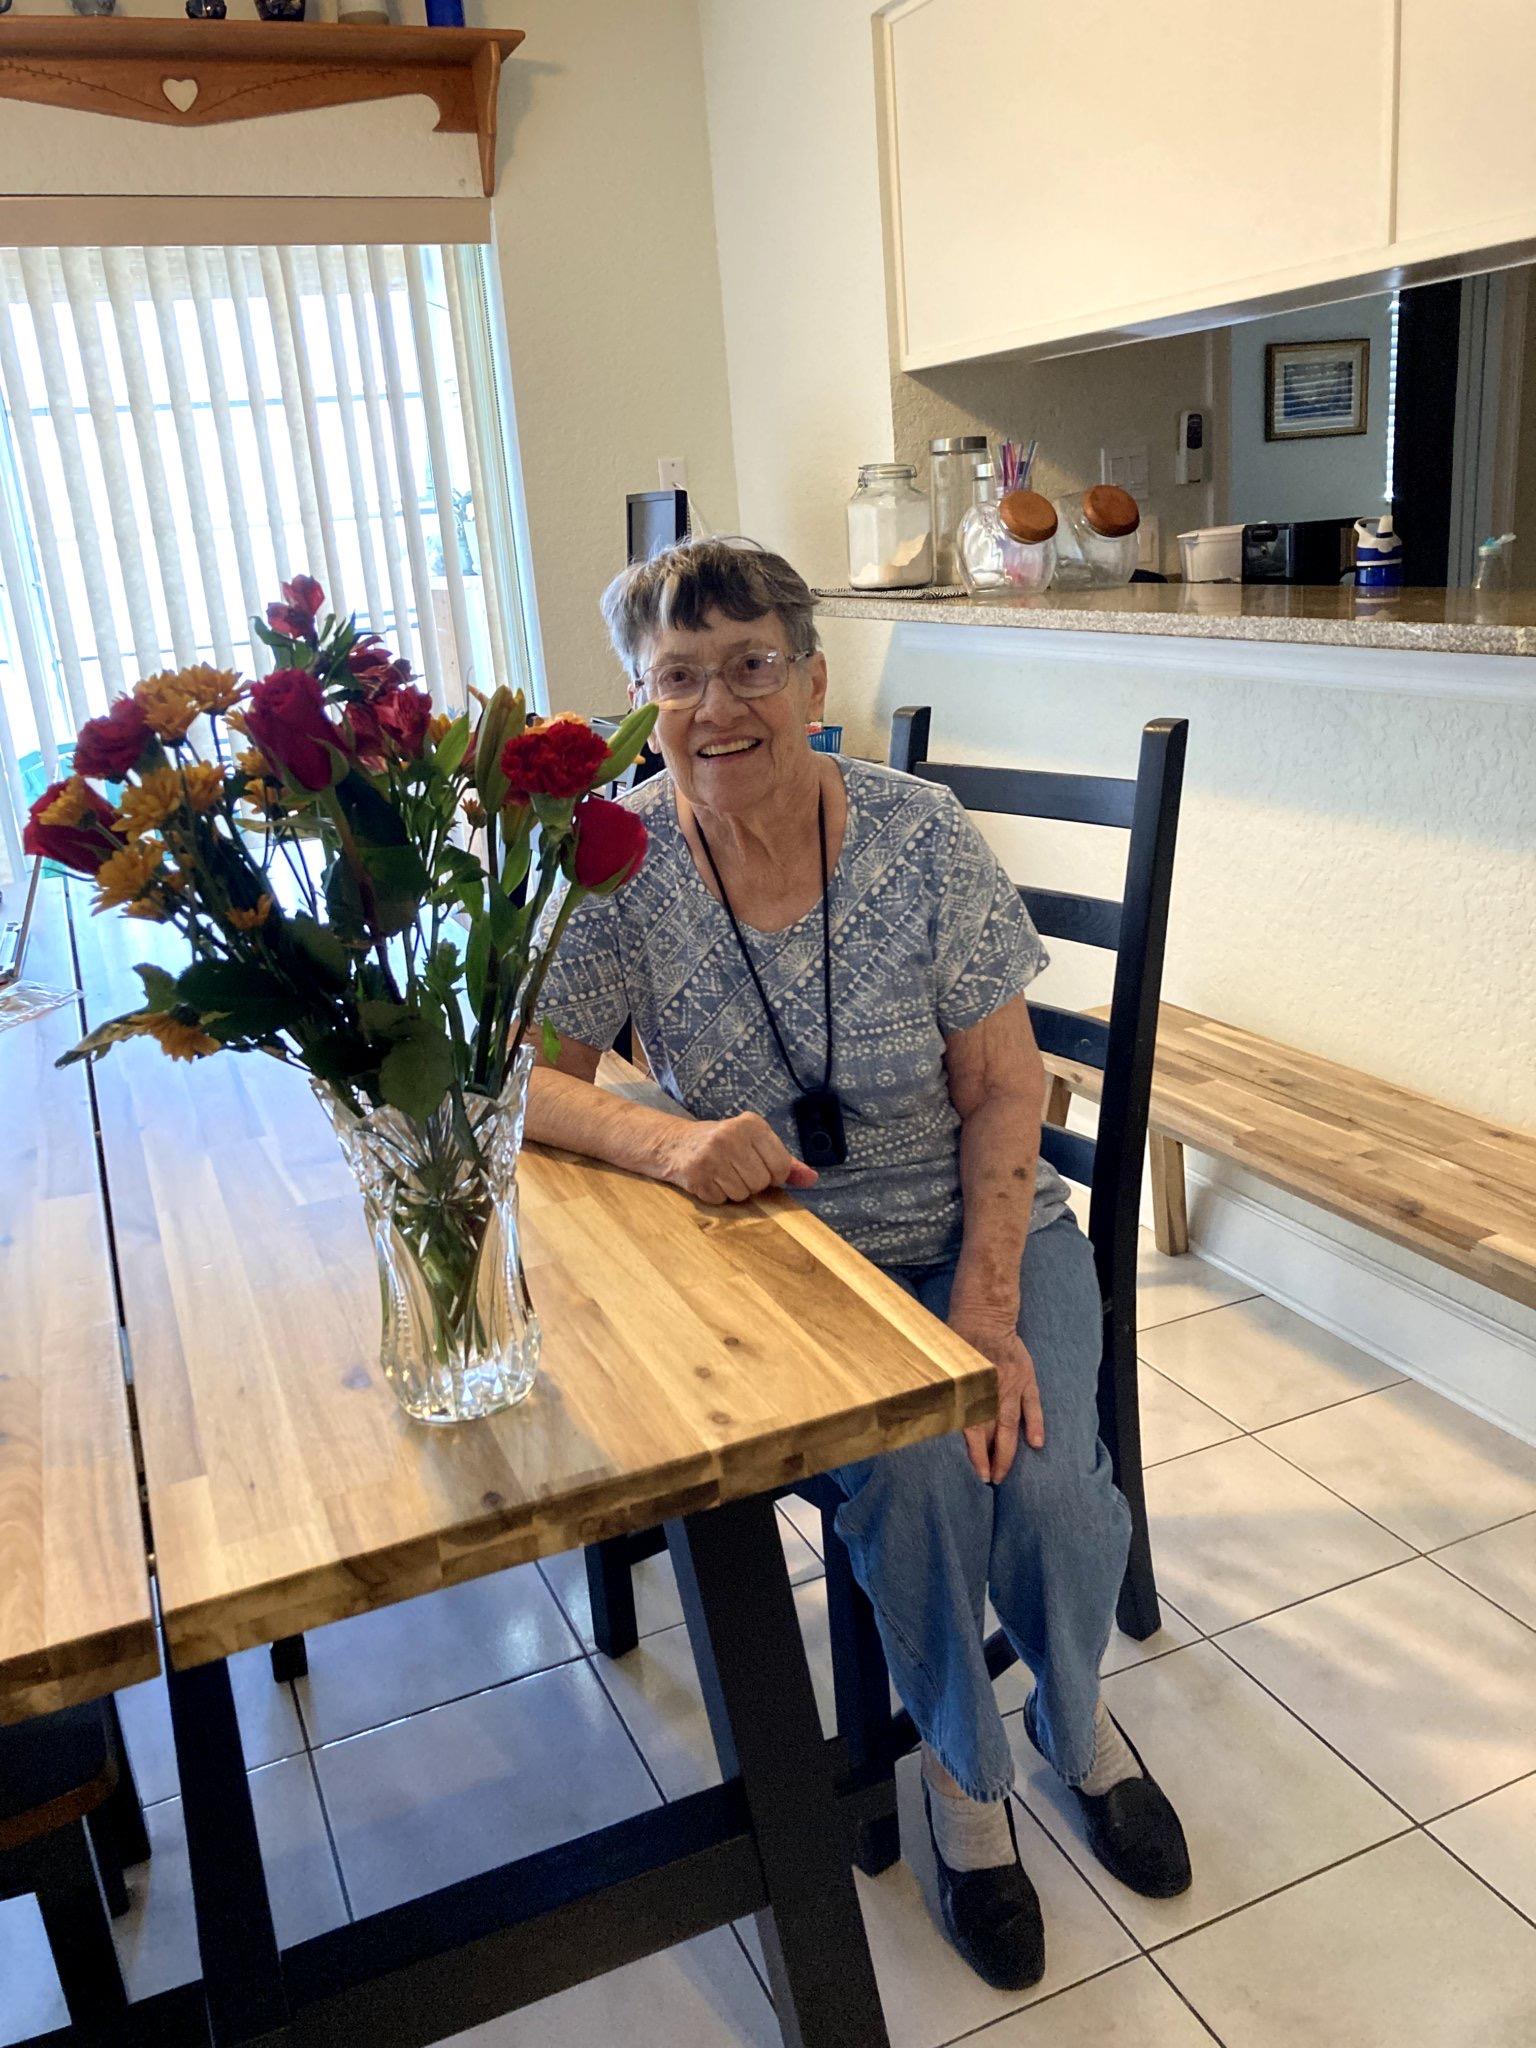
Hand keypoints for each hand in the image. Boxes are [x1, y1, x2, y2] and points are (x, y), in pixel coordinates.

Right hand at [664, 1112, 818, 1204]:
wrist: (675, 1143)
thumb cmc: (723, 1144)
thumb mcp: (755, 1143)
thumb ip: (785, 1161)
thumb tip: (813, 1179)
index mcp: (751, 1124)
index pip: (780, 1166)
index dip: (773, 1174)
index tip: (759, 1166)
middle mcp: (731, 1136)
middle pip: (761, 1182)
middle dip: (752, 1182)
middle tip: (736, 1168)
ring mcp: (711, 1156)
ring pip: (742, 1194)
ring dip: (734, 1190)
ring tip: (722, 1173)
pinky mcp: (696, 1175)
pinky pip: (721, 1200)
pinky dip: (717, 1195)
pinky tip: (709, 1179)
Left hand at [948, 1305, 1043, 1483]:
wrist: (985, 1315)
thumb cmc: (959, 1340)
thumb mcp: (946, 1365)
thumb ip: (945, 1391)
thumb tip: (931, 1416)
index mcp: (970, 1390)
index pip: (973, 1430)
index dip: (976, 1454)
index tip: (978, 1473)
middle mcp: (992, 1391)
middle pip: (993, 1433)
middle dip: (993, 1459)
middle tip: (992, 1480)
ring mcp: (1012, 1386)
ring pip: (1012, 1425)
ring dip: (1009, 1450)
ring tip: (1005, 1472)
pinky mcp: (1026, 1378)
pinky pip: (1033, 1406)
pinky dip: (1035, 1424)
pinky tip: (1036, 1443)